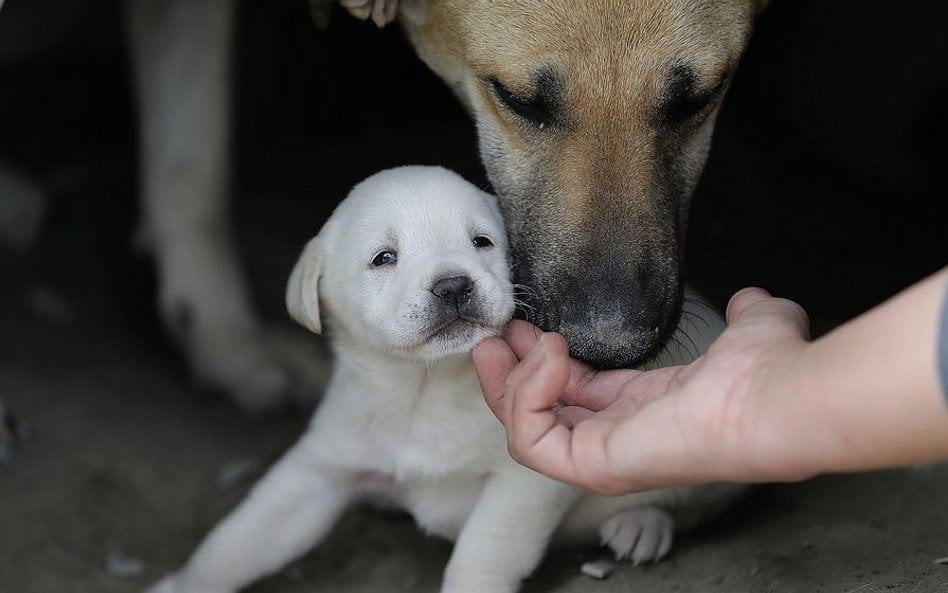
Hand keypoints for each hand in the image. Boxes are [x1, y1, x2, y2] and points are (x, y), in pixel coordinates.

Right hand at [473, 288, 815, 493]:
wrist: (776, 396)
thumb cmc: (767, 372)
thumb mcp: (752, 328)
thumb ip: (747, 313)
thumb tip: (752, 298)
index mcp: (645, 409)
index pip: (575, 394)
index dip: (543, 361)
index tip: (524, 326)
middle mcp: (621, 437)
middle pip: (539, 416)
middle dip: (508, 374)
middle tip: (495, 337)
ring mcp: (606, 456)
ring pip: (525, 431)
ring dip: (508, 382)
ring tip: (511, 341)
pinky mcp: (595, 464)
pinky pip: (532, 438)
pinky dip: (528, 393)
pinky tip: (549, 354)